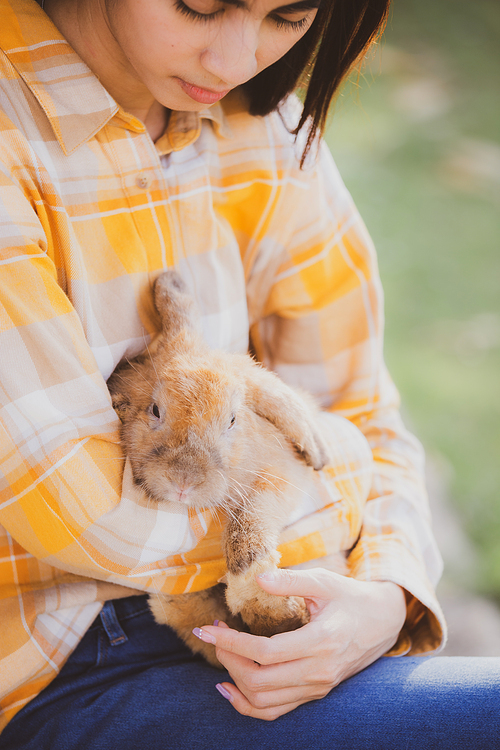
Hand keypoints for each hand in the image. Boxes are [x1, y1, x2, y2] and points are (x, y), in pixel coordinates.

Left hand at [194, 568, 405, 720]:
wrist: (383, 622)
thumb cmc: (351, 597)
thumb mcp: (324, 581)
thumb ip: (290, 580)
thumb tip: (257, 578)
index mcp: (321, 641)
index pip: (265, 653)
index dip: (231, 643)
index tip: (207, 628)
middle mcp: (319, 671)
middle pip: (259, 680)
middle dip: (228, 658)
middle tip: (214, 634)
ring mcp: (317, 687)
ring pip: (264, 701)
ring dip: (234, 680)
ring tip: (221, 653)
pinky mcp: (315, 693)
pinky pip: (276, 711)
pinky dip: (247, 706)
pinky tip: (228, 688)